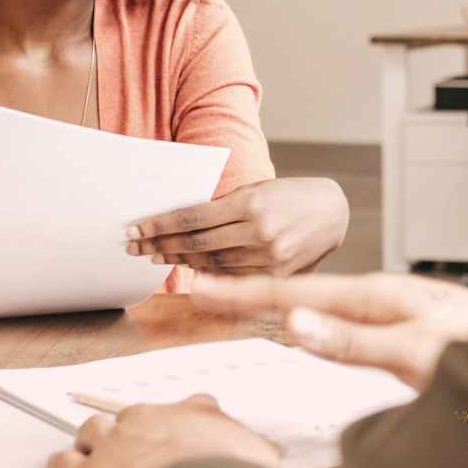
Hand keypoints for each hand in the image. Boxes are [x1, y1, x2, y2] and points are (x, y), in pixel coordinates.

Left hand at [47, 394, 281, 467]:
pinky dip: (63, 467)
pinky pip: (63, 462)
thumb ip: (261, 453)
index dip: (184, 424)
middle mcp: (149, 418)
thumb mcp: (261, 461)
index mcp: (194, 412)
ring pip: (92, 430)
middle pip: (133, 416)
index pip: (190, 407)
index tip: (183, 435)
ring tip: (97, 459)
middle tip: (138, 454)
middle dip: (133, 433)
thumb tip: (274, 456)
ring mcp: (114, 442)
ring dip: (93, 444)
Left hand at [125, 177, 348, 275]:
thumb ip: (223, 207)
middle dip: (160, 244)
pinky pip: (232, 277)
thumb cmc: (290, 197)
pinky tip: (189, 268)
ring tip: (155, 255)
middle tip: (134, 246)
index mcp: (250, 203)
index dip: (160, 225)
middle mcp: (258, 231)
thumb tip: (181, 223)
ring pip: (211, 263)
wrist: (334, 213)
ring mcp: (268, 256)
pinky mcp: (277, 274)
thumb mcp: (257, 190)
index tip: (136, 228)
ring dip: (179, 259)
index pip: (192, 216)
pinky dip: (207, 274)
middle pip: (196, 243)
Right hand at [190, 272, 467, 388]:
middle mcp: (384, 297)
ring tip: (242, 302)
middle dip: (250, 291)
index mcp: (377, 298)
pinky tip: (314, 324)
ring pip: (324, 303)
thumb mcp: (413, 355)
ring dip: (279, 302)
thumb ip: (352, 342)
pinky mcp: (408, 328)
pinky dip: (314, 318)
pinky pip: (344, 318)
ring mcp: (396, 311)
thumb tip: (294, 324)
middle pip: (301, 291)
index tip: (201, 289)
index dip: (243, 294)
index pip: (293, 293)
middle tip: (204, 291)